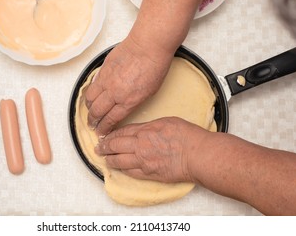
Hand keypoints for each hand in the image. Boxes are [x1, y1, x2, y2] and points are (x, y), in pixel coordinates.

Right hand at [85, 36, 172, 135]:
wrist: (149, 45)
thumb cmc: (155, 66)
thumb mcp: (149, 92)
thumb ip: (133, 101)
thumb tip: (123, 107)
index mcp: (128, 101)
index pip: (111, 119)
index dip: (104, 128)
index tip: (101, 132)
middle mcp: (115, 92)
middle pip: (97, 111)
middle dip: (93, 121)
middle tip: (92, 125)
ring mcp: (107, 80)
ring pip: (90, 98)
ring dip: (88, 107)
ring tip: (89, 111)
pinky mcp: (103, 69)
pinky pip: (92, 84)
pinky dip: (90, 92)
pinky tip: (91, 95)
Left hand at [94, 117, 208, 182]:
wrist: (197, 155)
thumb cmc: (187, 136)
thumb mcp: (166, 121)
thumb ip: (149, 126)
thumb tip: (141, 129)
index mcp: (144, 131)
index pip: (121, 132)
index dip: (110, 134)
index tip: (105, 135)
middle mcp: (140, 146)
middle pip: (115, 146)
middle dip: (104, 147)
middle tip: (98, 147)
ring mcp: (143, 162)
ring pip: (119, 161)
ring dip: (109, 159)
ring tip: (104, 158)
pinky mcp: (149, 174)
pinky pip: (130, 172)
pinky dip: (121, 170)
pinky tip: (118, 168)